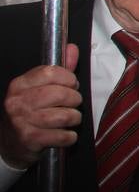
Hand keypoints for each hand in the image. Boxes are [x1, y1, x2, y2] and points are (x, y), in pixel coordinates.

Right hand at [1, 44, 81, 168]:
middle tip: (73, 103)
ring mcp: (22, 121)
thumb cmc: (29, 112)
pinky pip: (62, 135)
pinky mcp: (30, 139)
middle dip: (75, 99)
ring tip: (70, 119)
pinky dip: (70, 136)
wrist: (11, 143)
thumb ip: (59, 71)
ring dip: (74, 118)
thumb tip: (72, 49)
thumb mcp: (40, 88)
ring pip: (64, 116)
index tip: (72, 84)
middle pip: (61, 94)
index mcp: (20, 85)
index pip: (50, 73)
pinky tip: (65, 134)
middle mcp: (18, 102)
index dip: (69, 78)